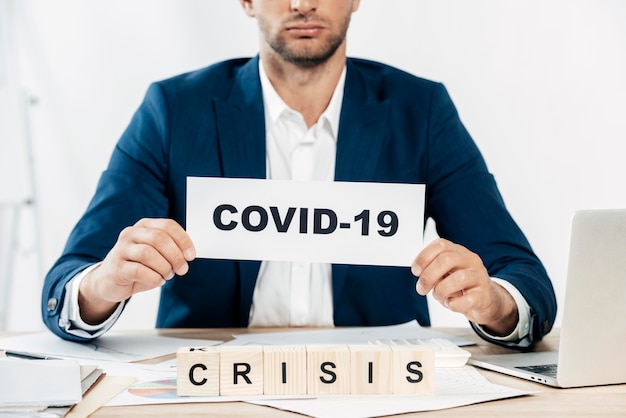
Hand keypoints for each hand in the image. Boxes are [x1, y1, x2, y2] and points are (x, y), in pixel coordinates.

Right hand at [78, 218, 195, 323]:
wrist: (109, 282)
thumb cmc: (138, 267)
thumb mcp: (157, 255)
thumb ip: (171, 250)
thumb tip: (188, 255)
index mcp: (144, 226)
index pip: (168, 225)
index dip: (183, 240)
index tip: (191, 256)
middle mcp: (131, 233)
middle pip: (159, 238)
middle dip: (176, 256)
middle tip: (182, 269)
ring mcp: (121, 249)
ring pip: (148, 253)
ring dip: (164, 267)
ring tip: (167, 275)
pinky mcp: (116, 267)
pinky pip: (139, 271)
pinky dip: (154, 278)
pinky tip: (157, 281)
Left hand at [411, 238, 517, 335]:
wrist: (485, 300)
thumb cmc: (461, 286)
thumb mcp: (446, 274)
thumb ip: (433, 270)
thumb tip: (420, 273)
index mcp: (459, 252)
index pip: (440, 245)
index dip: (424, 257)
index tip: (416, 271)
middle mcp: (471, 261)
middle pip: (447, 259)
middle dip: (429, 276)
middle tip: (422, 288)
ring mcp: (479, 277)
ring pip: (458, 278)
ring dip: (441, 290)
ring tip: (440, 296)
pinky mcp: (484, 296)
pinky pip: (467, 300)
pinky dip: (454, 304)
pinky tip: (452, 304)